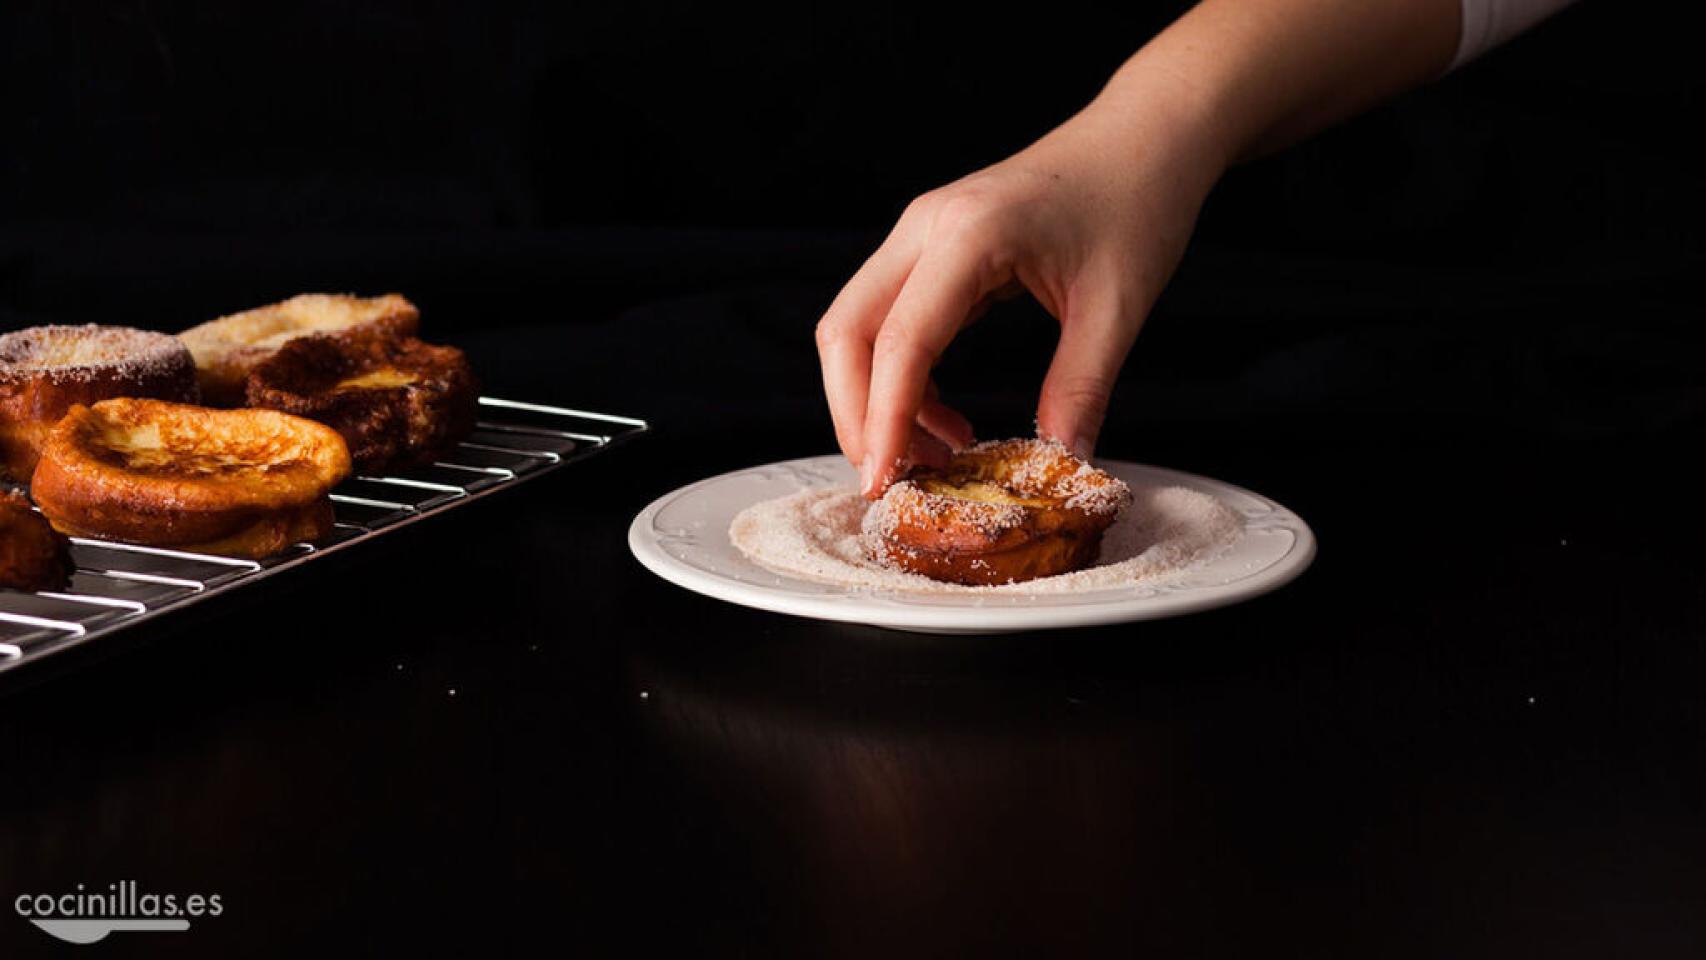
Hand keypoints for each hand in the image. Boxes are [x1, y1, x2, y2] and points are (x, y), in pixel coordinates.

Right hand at [814, 98, 1223, 497]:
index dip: (885, 419)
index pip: (901, 340)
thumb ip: (1081, 388)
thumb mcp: (1118, 306)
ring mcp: (923, 235)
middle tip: (891, 482)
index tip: (886, 483)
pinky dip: (905, 379)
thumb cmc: (1137, 202)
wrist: (1144, 136)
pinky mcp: (933, 250)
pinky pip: (892, 322)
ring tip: (936, 458)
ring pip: (858, 327)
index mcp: (970, 233)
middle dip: (855, 414)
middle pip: (846, 331)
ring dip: (877, 400)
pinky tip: (949, 420)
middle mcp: (927, 228)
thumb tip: (1060, 467)